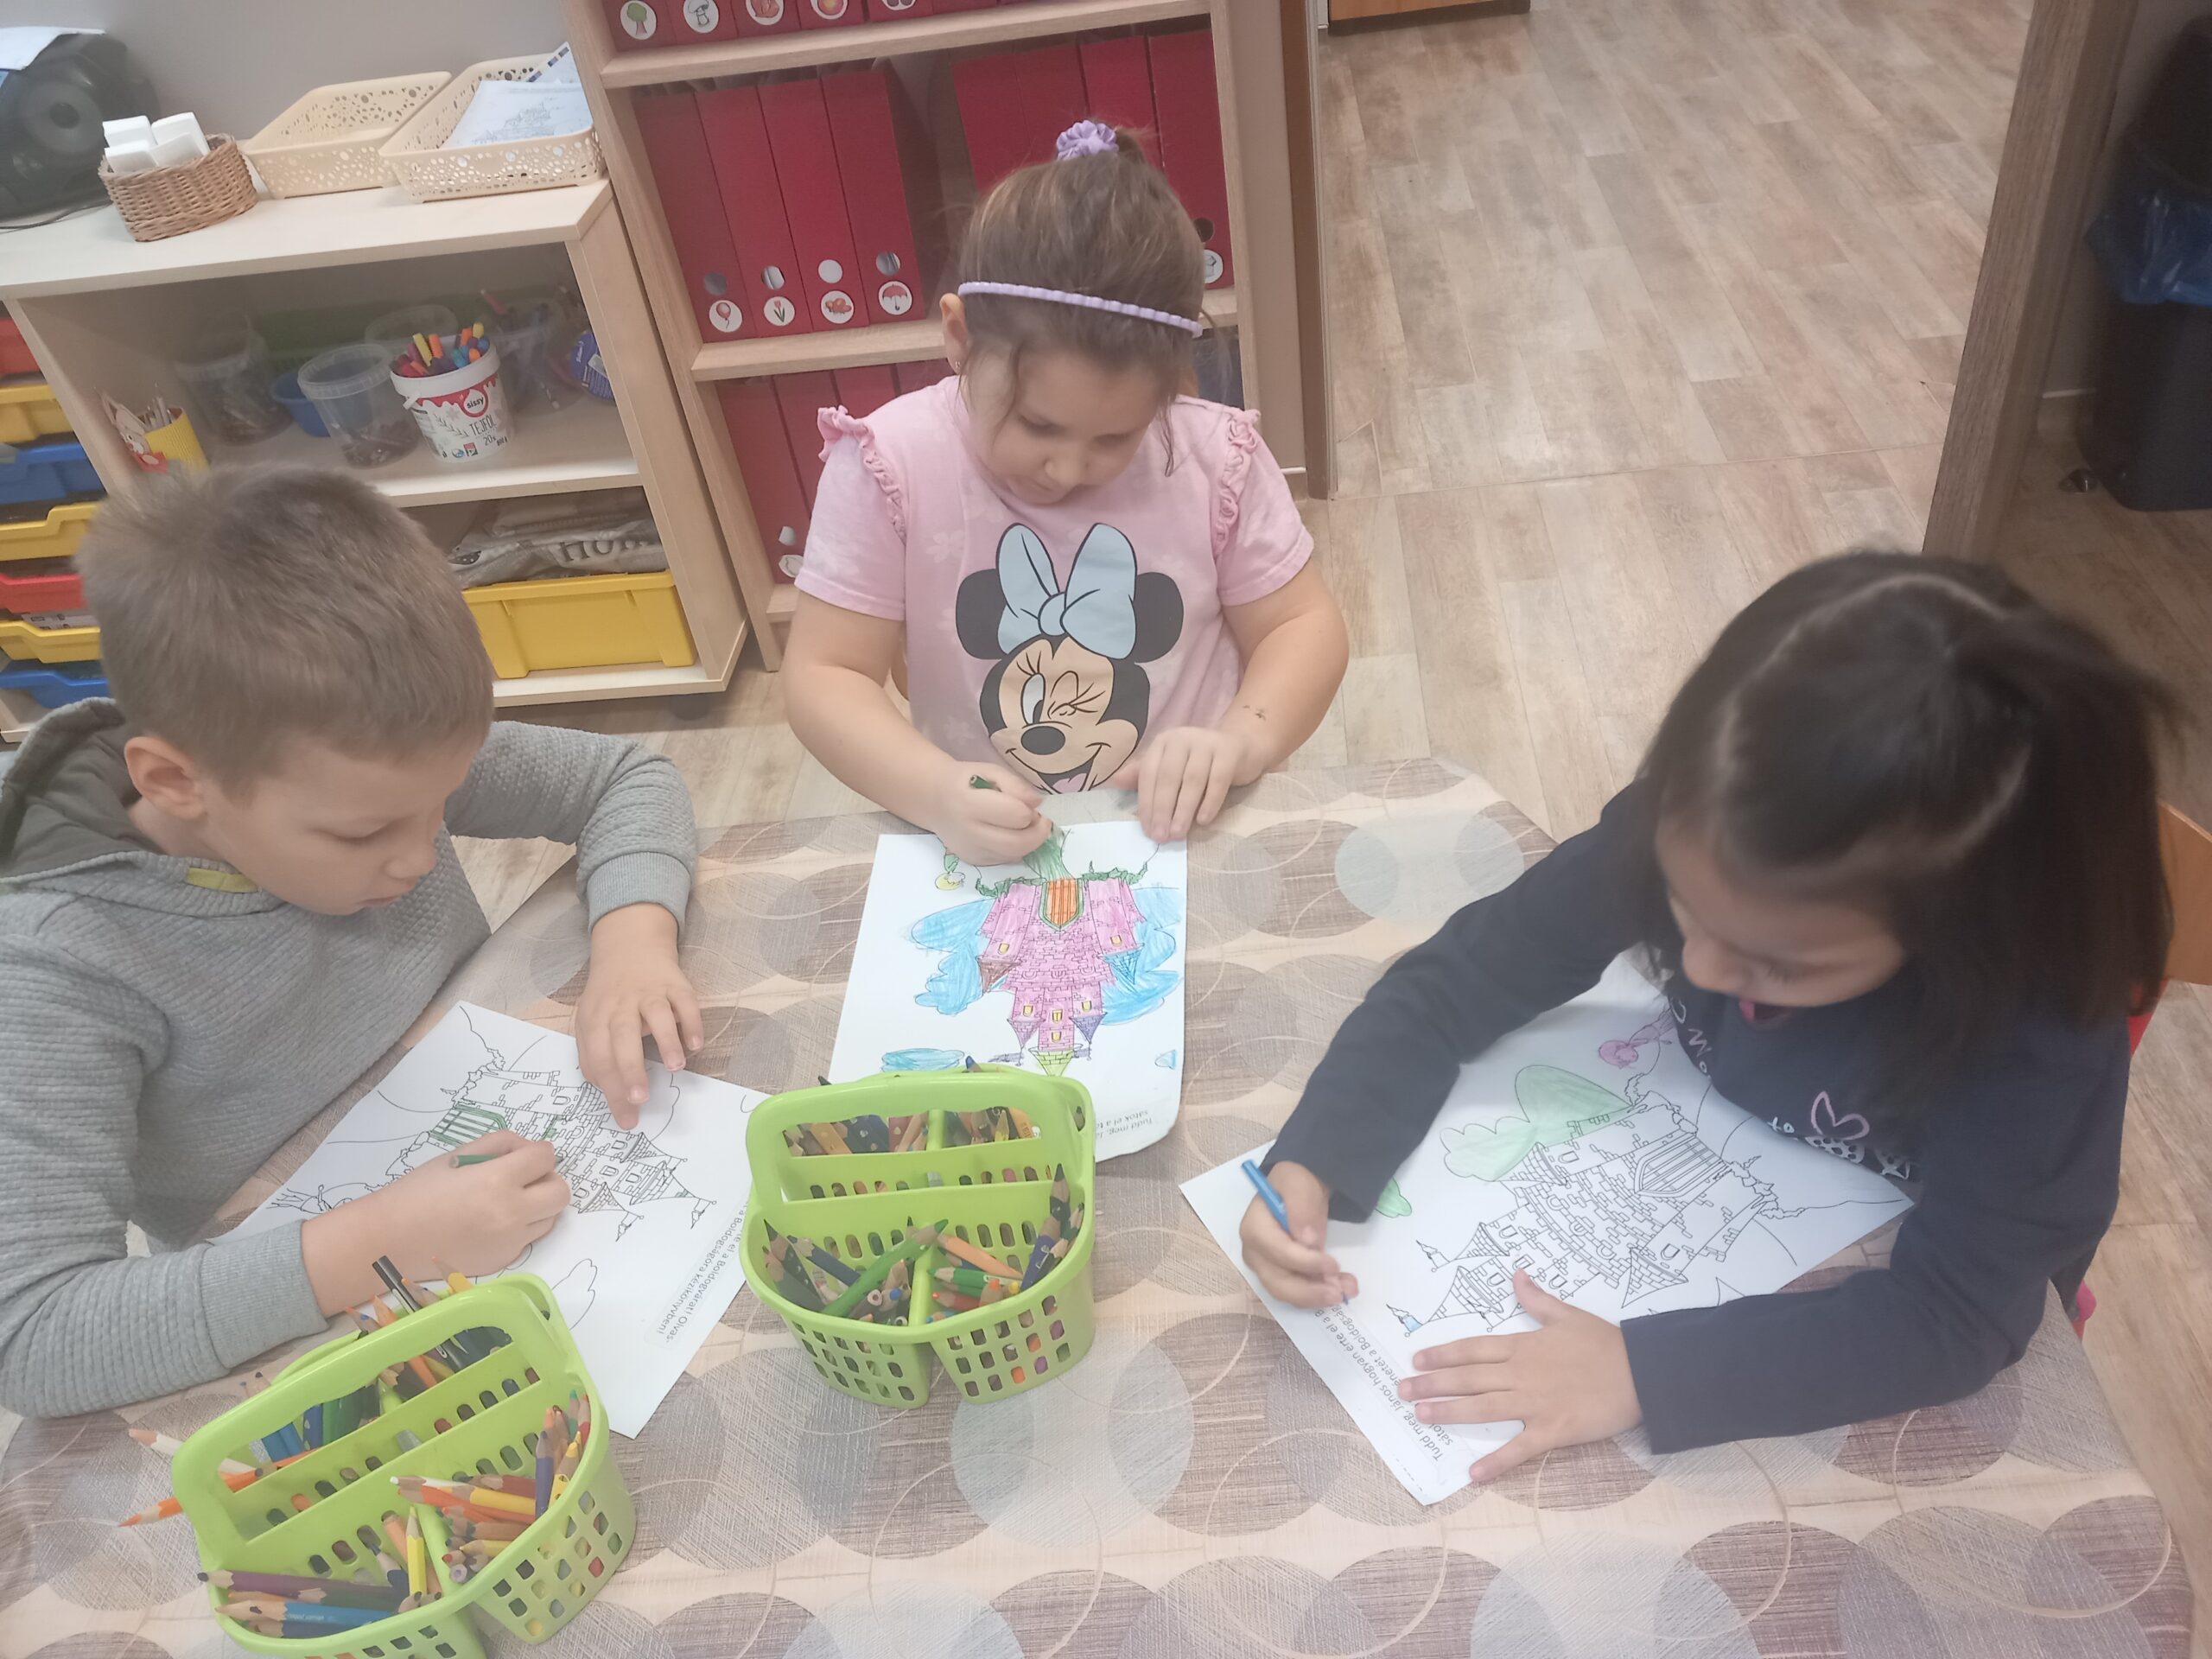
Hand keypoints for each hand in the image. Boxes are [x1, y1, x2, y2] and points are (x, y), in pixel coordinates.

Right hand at [305, 1130, 570, 1310]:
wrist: (390, 1240)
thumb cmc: (419, 1192)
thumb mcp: (457, 1155)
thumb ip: (499, 1145)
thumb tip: (529, 1148)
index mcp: (497, 1181)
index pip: (546, 1157)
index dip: (538, 1151)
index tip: (524, 1154)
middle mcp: (511, 1214)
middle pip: (561, 1192)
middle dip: (548, 1179)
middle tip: (524, 1178)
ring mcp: (509, 1242)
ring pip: (550, 1218)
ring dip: (538, 1205)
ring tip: (507, 1200)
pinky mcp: (503, 1261)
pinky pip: (528, 1239)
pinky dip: (520, 1228)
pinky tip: (491, 1223)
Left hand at [576, 903, 702, 1126]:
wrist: (628, 945)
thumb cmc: (610, 996)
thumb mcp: (592, 1020)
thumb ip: (596, 1054)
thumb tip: (608, 1093)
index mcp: (595, 1019)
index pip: (598, 1057)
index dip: (610, 1088)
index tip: (626, 1117)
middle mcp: (620, 1005)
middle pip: (621, 1037)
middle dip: (630, 1070)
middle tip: (641, 1099)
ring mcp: (648, 992)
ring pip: (655, 1015)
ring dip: (665, 1042)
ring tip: (675, 1069)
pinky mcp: (674, 983)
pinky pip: (684, 1002)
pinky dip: (691, 1022)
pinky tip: (696, 1044)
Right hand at [929, 760, 1049, 866]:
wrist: (935, 800)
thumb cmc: (966, 782)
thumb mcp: (990, 771)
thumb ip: (1016, 785)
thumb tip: (1038, 802)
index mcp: (970, 803)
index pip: (1015, 815)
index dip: (1030, 810)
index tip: (1032, 803)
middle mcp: (969, 832)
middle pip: (1017, 843)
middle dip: (1038, 832)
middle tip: (1040, 819)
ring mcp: (971, 850)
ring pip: (1014, 855)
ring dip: (1029, 842)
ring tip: (1025, 825)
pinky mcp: (974, 861)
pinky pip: (1005, 859)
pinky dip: (1016, 849)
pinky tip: (1010, 834)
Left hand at [1109, 726, 1250, 841]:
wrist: (1241, 747)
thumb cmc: (1200, 762)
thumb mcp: (1170, 766)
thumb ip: (1144, 775)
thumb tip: (1115, 782)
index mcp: (1163, 742)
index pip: (1149, 773)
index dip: (1146, 802)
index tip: (1146, 829)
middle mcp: (1182, 738)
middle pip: (1168, 777)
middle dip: (1162, 809)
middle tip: (1160, 836)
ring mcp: (1207, 742)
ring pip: (1192, 780)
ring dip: (1183, 810)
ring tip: (1178, 833)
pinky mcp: (1229, 752)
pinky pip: (1218, 780)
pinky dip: (1209, 802)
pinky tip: (1203, 821)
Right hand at [1237, 1161, 1356, 1305]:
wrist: (1299, 1193)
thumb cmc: (1295, 1185)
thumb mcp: (1298, 1183)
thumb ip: (1301, 1208)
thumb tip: (1307, 1240)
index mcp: (1254, 1229)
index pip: (1278, 1253)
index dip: (1306, 1263)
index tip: (1333, 1264)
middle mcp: (1255, 1254)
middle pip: (1278, 1283)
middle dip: (1310, 1291)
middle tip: (1340, 1292)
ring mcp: (1266, 1268)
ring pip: (1289, 1293)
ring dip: (1318, 1296)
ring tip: (1347, 1289)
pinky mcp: (1280, 1276)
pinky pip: (1298, 1292)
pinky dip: (1319, 1294)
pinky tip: (1341, 1287)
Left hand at [1399, 1268, 1642, 1482]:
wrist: (1641, 1373)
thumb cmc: (1605, 1344)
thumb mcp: (1568, 1314)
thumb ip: (1537, 1299)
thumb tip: (1516, 1273)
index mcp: (1523, 1346)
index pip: (1473, 1349)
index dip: (1443, 1355)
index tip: (1417, 1359)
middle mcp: (1522, 1374)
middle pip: (1469, 1378)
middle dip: (1433, 1383)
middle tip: (1402, 1389)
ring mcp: (1535, 1403)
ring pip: (1483, 1408)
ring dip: (1450, 1413)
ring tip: (1421, 1415)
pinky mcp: (1554, 1430)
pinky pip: (1520, 1448)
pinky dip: (1496, 1462)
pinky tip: (1473, 1474)